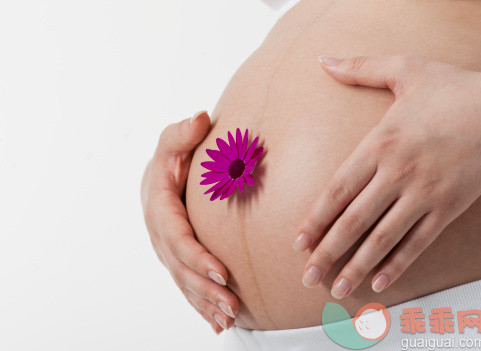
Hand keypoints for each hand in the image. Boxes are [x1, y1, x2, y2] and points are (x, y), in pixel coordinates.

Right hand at [141, 111, 238, 332]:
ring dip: (205, 303)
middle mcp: (161, 235)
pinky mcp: (177, 258)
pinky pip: (187, 285)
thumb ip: (181, 134)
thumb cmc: (172, 158)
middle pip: (182, 268)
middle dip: (205, 289)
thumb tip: (201, 117)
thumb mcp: (172, 142)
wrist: (164, 176)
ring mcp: (167, 250)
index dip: (196, 257)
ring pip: (184, 282)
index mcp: (159, 209)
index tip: (221, 272)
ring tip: (229, 320)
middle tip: (232, 306)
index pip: (177, 238)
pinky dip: (201, 305)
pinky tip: (219, 323)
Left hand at [294, 55, 480, 298]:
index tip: (298, 242)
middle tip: (308, 277)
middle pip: (354, 221)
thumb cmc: (452, 89)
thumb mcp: (404, 69)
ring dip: (358, 266)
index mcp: (379, 144)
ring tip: (337, 289)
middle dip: (328, 251)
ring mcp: (424, 194)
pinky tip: (380, 282)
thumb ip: (360, 68)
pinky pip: (419, 242)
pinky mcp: (448, 207)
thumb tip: (323, 60)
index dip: (315, 219)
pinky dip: (399, 263)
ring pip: (383, 238)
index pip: (337, 190)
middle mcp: (397, 174)